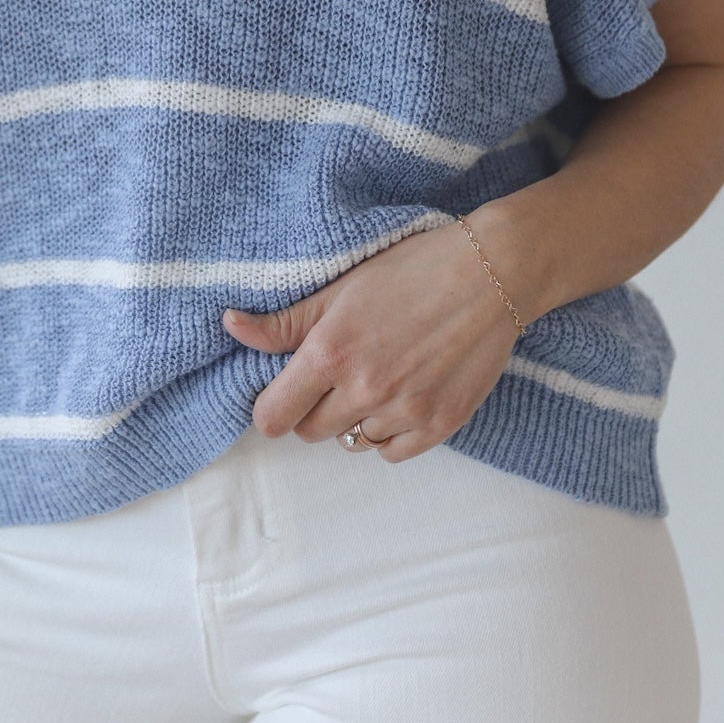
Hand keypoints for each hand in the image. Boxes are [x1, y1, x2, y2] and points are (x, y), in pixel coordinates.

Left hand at [222, 209, 528, 462]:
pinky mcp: (439, 425)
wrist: (492, 272)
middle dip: (314, 407)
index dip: (271, 406)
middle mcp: (364, 388)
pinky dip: (389, 433)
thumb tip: (231, 327)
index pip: (272, 418)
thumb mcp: (341, 287)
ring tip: (379, 373)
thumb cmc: (412, 269)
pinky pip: (391, 453)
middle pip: (310, 432)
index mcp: (330, 352)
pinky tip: (400, 395)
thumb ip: (284, 320)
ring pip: (353, 441)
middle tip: (338, 372)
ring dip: (355, 417)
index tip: (284, 390)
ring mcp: (404, 411)